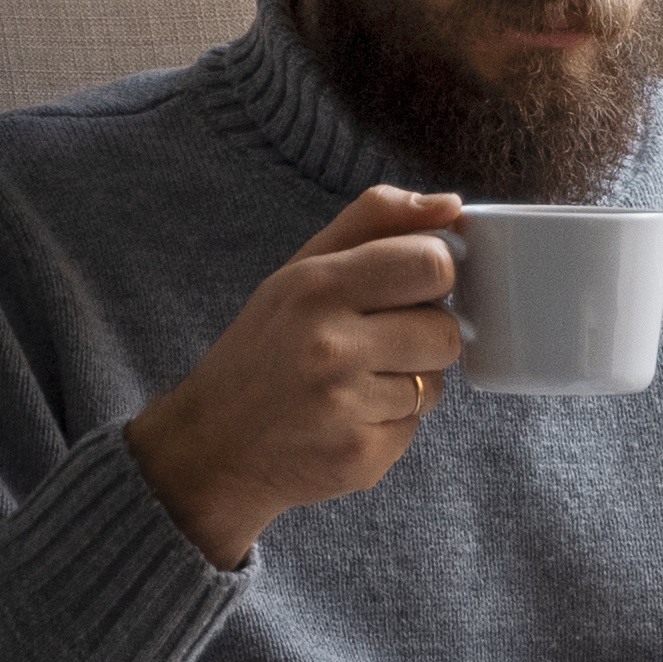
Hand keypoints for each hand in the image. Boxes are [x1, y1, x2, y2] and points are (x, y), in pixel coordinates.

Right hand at [127, 185, 468, 566]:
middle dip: (424, 335)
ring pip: (436, 381)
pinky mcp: (361, 456)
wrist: (210, 448)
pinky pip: (416, 426)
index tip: (412, 287)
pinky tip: (346, 419)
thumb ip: (375, 223)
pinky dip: (390, 422)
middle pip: (446, 329)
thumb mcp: (300, 272)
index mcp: (317, 286)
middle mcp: (331, 345)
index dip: (435, 276)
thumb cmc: (265, 349)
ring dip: (409, 381)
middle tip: (377, 343)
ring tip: (354, 383)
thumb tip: (452, 205)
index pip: (432, 263)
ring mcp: (346, 406)